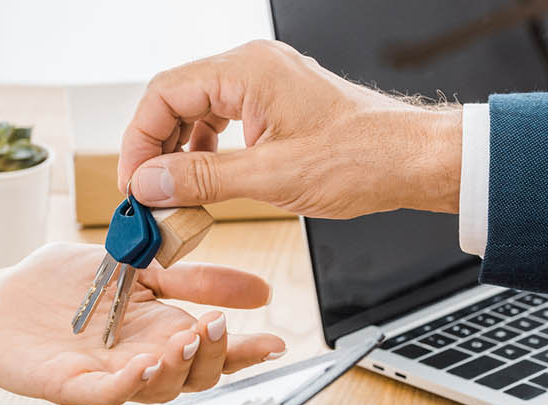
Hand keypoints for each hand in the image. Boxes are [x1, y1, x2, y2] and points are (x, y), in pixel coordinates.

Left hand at [0, 243, 286, 404]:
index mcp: (159, 333)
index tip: (275, 341)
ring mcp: (105, 377)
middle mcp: (139, 361)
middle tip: (221, 328)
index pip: (212, 349)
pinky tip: (144, 364)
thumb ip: (189, 277)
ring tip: (187, 339)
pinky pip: (105, 393)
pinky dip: (129, 382)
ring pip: (155, 388)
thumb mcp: (135, 265)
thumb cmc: (57, 287)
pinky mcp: (68, 385)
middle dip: (214, 356)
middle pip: (192, 376)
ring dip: (176, 368)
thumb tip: (257, 289)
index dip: (245, 350)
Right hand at [117, 40, 461, 218]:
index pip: (164, 93)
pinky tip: (202, 183)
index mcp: (248, 70)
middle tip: (146, 192)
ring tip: (171, 194)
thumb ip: (202, 179)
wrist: (414, 161)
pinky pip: (221, 121)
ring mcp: (264, 84)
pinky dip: (204, 152)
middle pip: (175, 99)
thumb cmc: (362, 159)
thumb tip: (150, 183)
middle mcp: (252, 68)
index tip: (134, 182)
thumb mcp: (271, 178)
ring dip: (178, 153)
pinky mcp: (274, 105)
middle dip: (154, 148)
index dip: (139, 140)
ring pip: (195, 111)